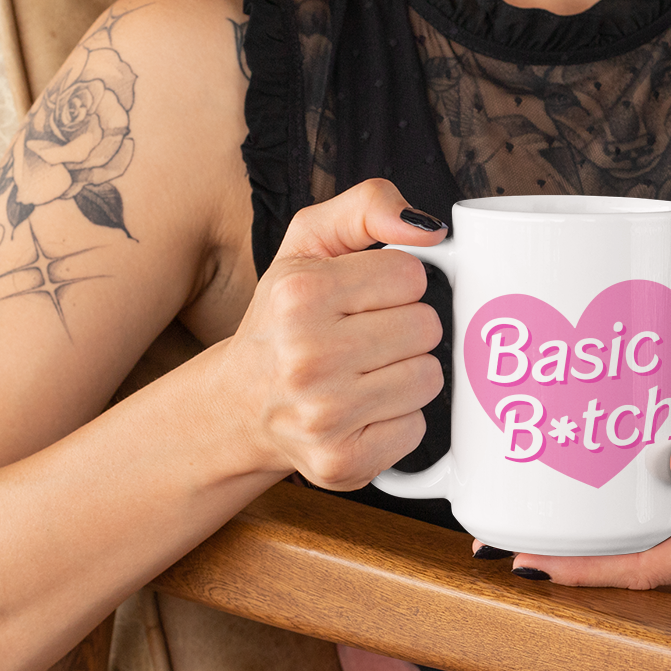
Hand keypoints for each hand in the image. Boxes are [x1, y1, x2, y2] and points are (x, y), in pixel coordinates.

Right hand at [225, 179, 447, 490]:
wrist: (239, 406)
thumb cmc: (284, 318)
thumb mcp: (309, 243)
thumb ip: (368, 207)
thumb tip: (430, 229)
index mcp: (300, 293)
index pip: (410, 275)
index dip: (395, 284)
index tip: (362, 299)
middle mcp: (306, 356)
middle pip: (425, 327)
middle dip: (404, 328)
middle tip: (363, 338)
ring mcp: (324, 415)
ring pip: (429, 378)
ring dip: (406, 373)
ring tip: (363, 373)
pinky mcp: (342, 462)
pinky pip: (418, 428)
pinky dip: (399, 420)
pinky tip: (362, 410)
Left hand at [490, 401, 670, 610]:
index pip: (648, 570)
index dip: (586, 569)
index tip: (532, 562)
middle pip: (636, 591)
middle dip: (572, 576)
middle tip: (505, 550)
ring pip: (647, 592)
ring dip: (592, 574)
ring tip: (534, 546)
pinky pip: (662, 581)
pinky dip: (620, 567)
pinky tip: (589, 545)